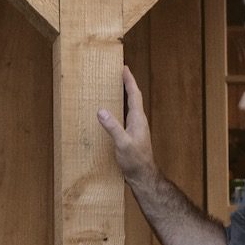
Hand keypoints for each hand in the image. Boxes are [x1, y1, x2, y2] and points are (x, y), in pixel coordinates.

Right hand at [95, 66, 156, 180]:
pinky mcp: (133, 135)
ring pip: (131, 107)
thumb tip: (101, 111)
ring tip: (117, 88)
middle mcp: (139, 121)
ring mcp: (137, 128)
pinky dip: (122, 108)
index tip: (125, 68)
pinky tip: (115, 112)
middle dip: (128, 85)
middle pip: (134, 98)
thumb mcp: (122, 143)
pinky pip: (127, 116)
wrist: (143, 175)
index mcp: (138, 119)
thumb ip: (113, 127)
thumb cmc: (135, 160)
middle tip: (120, 74)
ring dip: (125, 96)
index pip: (134, 95)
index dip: (129, 81)